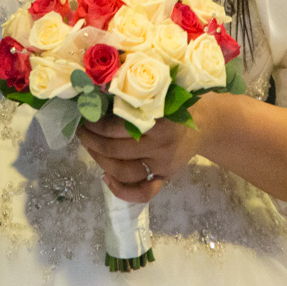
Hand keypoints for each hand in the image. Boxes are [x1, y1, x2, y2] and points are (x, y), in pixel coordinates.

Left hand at [77, 106, 207, 203]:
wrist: (204, 124)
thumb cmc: (176, 103)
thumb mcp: (158, 94)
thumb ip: (134, 96)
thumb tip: (98, 92)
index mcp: (157, 121)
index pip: (117, 127)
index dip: (96, 124)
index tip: (85, 115)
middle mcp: (160, 145)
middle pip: (115, 150)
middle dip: (92, 140)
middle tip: (82, 130)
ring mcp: (162, 165)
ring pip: (123, 171)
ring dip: (99, 160)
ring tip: (89, 147)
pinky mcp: (164, 178)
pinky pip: (143, 193)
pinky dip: (122, 191)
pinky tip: (105, 178)